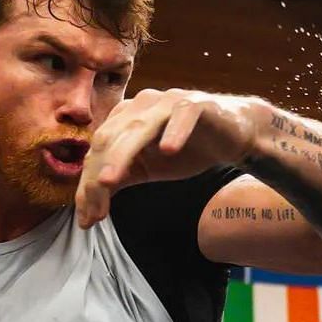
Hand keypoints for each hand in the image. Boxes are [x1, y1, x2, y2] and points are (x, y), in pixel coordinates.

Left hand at [75, 89, 258, 227]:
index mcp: (125, 118)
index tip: (88, 218)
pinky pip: (183, 116)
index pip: (99, 152)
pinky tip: (168, 151)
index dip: (89, 184)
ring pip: (139, 128)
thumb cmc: (189, 149)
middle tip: (95, 210)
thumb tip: (90, 206)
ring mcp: (168, 102)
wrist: (233, 135)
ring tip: (109, 180)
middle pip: (111, 139)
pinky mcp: (196, 104)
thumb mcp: (149, 168)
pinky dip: (174, 132)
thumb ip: (121, 177)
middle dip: (98, 175)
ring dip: (122, 154)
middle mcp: (141, 105)